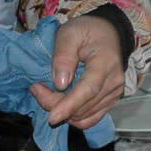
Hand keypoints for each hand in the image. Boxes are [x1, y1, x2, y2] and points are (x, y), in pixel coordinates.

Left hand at [29, 14, 124, 129]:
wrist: (107, 33)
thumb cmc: (87, 31)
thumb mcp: (69, 33)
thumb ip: (63, 55)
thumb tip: (60, 83)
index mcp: (105, 62)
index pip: (88, 89)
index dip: (69, 105)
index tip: (52, 117)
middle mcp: (114, 82)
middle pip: (83, 106)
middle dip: (55, 104)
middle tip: (36, 88)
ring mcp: (114, 94)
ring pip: (84, 115)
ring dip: (62, 110)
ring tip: (46, 92)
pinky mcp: (110, 101)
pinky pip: (90, 119)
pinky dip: (72, 116)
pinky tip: (60, 104)